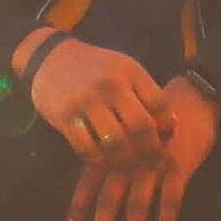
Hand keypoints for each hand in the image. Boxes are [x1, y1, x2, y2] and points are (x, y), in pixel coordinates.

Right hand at [27, 36, 174, 167]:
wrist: (49, 58)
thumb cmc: (94, 68)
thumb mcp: (123, 69)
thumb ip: (145, 93)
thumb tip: (171, 125)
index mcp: (129, 71)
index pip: (160, 105)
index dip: (166, 128)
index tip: (164, 140)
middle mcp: (110, 84)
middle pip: (141, 126)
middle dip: (149, 149)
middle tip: (149, 159)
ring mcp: (86, 100)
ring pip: (116, 142)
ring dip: (125, 159)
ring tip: (127, 163)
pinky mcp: (64, 116)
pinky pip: (87, 148)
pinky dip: (98, 159)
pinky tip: (102, 159)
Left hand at [69, 73, 219, 220]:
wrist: (194, 99)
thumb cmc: (157, 119)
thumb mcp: (128, 131)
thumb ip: (113, 155)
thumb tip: (97, 186)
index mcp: (113, 150)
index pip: (89, 182)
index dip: (79, 207)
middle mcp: (128, 158)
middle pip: (110, 199)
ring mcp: (153, 163)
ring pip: (139, 204)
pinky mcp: (178, 167)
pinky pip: (170, 200)